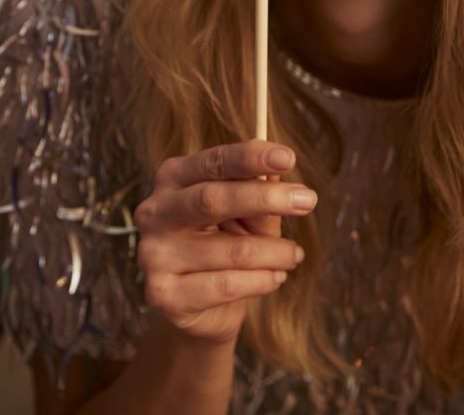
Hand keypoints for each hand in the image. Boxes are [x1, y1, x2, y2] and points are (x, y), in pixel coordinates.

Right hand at [134, 140, 315, 344]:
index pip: (213, 161)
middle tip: (308, 200)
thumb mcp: (247, 213)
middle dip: (267, 199)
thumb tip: (278, 175)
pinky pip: (226, 285)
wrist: (200, 306)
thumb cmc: (226, 242)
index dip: (251, 158)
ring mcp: (155, 254)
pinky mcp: (163, 294)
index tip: (289, 157)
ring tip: (294, 255)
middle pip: (214, 200)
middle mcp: (156, 211)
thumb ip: (259, 194)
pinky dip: (262, 280)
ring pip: (232, 250)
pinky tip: (276, 277)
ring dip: (276, 252)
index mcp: (173, 177)